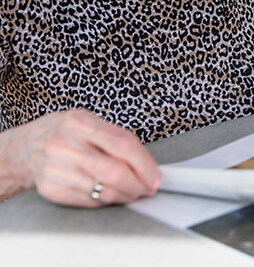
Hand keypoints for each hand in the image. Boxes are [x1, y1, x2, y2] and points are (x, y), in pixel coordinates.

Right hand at [3, 109, 160, 206]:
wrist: (28, 146)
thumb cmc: (67, 132)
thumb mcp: (89, 122)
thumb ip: (115, 138)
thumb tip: (147, 163)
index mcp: (80, 122)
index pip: (123, 145)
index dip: (145, 164)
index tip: (155, 176)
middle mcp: (65, 145)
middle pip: (115, 172)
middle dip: (138, 184)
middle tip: (148, 189)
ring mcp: (56, 168)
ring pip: (103, 190)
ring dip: (125, 196)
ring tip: (134, 193)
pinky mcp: (50, 189)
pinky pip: (88, 201)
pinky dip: (106, 200)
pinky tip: (112, 195)